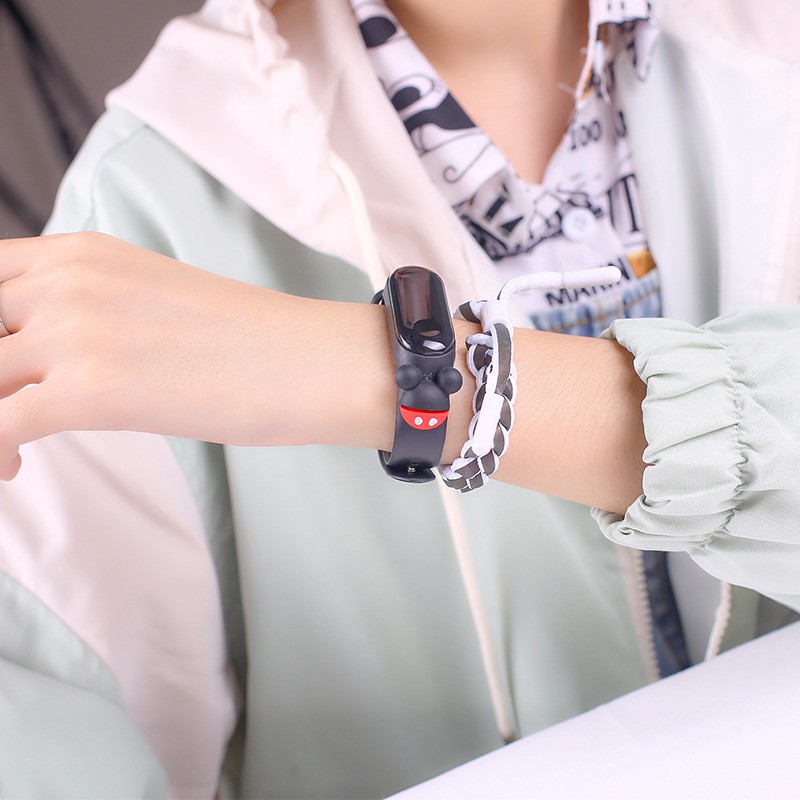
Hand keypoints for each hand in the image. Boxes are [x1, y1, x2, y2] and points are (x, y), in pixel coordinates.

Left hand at [0, 233, 290, 478]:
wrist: (305, 361)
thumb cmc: (247, 341)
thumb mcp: (151, 298)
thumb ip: (92, 308)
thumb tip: (58, 354)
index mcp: (81, 254)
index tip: (8, 370)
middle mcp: (66, 283)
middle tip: (12, 406)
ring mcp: (75, 334)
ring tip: (8, 450)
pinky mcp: (90, 392)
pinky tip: (13, 470)